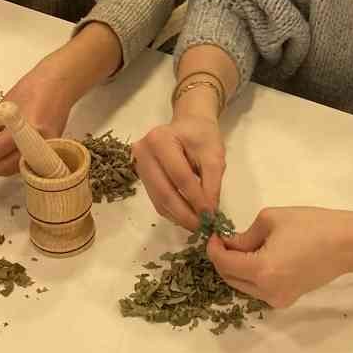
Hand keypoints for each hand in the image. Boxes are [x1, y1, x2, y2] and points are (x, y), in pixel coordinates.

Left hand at [0, 62, 77, 177]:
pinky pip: (23, 164)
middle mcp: (39, 143)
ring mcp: (46, 150)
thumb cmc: (32, 87)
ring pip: (13, 169)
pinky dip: (4, 165)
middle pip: (4, 166)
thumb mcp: (3, 104)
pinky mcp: (49, 152)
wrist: (62, 83)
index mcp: (27, 128)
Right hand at [133, 104, 225, 230]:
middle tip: (202, 228)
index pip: (180, 177)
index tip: (211, 217)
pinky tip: (186, 216)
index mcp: (160, 140)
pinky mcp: (141, 177)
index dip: (196, 199)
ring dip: (178, 216)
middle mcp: (142, 152)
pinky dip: (172, 212)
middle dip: (185, 214)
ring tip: (197, 225)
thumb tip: (208, 215)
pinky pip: (156, 200)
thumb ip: (212, 185)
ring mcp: (138, 165)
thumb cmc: (202, 136)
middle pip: (164, 192)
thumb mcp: (214, 156)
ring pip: (158, 200)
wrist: (188, 125)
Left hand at [208, 207, 352, 307]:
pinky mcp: (287, 300)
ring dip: (236, 268)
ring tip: (241, 247)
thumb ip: (244, 236)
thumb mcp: (271, 219)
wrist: (348, 244)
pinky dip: (251, 276)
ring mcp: (278, 300)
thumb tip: (230, 244)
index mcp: (261, 270)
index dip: (213, 248)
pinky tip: (256, 258)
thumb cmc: (312, 225)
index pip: (223, 263)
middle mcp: (266, 292)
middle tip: (224, 240)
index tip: (214, 234)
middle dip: (222, 259)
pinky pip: (258, 289)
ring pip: (243, 286)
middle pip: (230, 279)